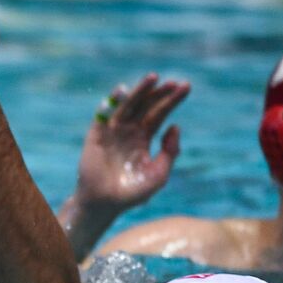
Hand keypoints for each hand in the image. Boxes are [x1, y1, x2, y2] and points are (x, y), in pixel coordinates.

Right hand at [75, 73, 187, 212]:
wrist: (104, 204)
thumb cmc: (132, 193)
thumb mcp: (158, 175)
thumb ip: (170, 153)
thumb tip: (175, 126)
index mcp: (144, 138)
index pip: (159, 113)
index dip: (172, 100)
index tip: (186, 86)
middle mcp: (128, 130)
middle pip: (146, 105)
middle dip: (159, 93)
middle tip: (173, 83)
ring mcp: (112, 131)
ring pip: (127, 105)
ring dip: (139, 91)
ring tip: (153, 78)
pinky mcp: (96, 135)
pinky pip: (103, 115)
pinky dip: (111, 102)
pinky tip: (122, 92)